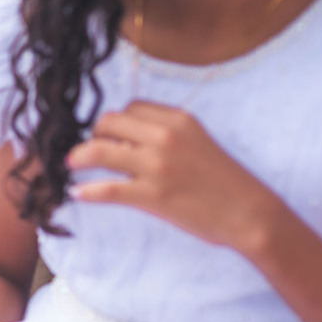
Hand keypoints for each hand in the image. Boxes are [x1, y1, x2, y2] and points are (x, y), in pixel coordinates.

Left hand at [66, 101, 278, 252]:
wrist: (250, 214)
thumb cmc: (225, 181)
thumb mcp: (198, 142)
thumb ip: (166, 133)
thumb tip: (125, 136)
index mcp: (178, 119)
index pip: (130, 107)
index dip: (115, 121)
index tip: (109, 135)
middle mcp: (164, 137)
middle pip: (107, 123)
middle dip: (93, 135)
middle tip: (88, 151)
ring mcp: (156, 166)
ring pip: (98, 151)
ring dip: (78, 158)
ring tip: (71, 166)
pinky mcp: (151, 196)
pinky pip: (105, 189)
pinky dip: (85, 191)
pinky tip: (77, 194)